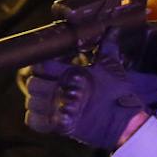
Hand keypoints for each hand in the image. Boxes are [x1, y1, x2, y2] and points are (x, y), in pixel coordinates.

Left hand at [25, 57, 156, 149]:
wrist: (124, 124)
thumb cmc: (119, 94)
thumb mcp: (113, 68)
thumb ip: (108, 47)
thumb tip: (113, 29)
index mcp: (72, 73)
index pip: (41, 65)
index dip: (41, 66)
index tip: (48, 68)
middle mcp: (63, 90)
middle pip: (32, 84)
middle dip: (38, 83)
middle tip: (47, 85)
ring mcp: (59, 110)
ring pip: (31, 102)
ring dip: (37, 101)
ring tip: (47, 100)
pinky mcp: (59, 128)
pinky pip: (34, 122)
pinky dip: (37, 119)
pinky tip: (47, 115)